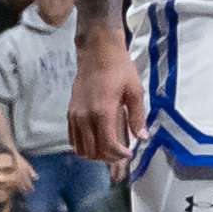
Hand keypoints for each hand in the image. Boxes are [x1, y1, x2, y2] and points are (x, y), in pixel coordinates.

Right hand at [68, 30, 141, 163]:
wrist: (97, 54)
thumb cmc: (119, 70)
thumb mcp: (135, 91)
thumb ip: (137, 116)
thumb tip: (142, 137)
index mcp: (103, 112)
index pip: (107, 144)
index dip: (119, 154)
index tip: (129, 153)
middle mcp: (85, 117)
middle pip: (92, 150)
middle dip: (108, 157)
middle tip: (121, 153)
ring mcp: (74, 116)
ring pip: (80, 147)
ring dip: (95, 153)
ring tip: (110, 149)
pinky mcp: (70, 113)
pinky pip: (72, 138)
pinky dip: (83, 145)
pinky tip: (96, 142)